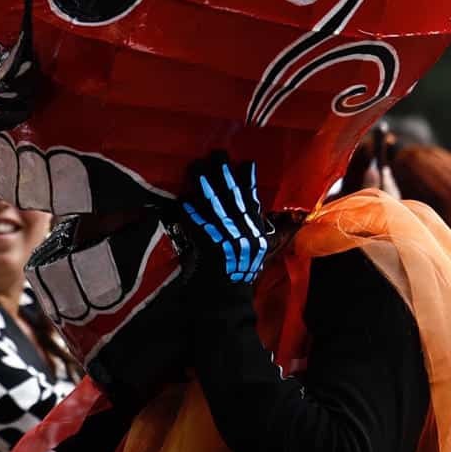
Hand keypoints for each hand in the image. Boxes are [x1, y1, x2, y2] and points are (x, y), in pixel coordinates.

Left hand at [167, 152, 273, 285]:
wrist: (230, 297)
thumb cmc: (242, 274)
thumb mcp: (261, 250)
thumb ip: (263, 229)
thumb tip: (266, 210)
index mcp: (257, 232)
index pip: (254, 201)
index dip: (249, 181)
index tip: (245, 162)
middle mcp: (246, 234)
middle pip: (233, 198)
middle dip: (224, 174)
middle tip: (216, 154)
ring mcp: (229, 240)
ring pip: (216, 207)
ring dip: (204, 186)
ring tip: (196, 168)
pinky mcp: (212, 248)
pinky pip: (200, 226)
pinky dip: (192, 212)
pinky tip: (184, 199)